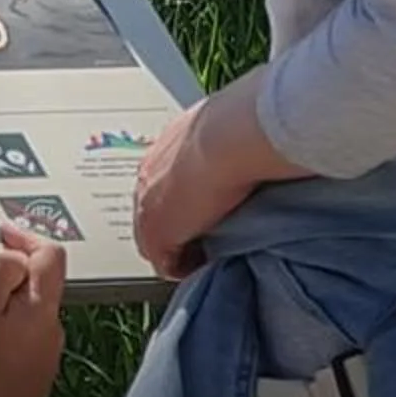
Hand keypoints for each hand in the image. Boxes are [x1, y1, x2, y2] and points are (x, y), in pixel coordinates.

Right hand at [0, 224, 66, 396]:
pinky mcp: (34, 380)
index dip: (26, 236)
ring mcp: (46, 360)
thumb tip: (19, 256)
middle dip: (14, 276)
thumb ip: (1, 268)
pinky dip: (7, 337)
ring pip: (31, 317)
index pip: (52, 254)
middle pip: (41, 286)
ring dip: (9, 309)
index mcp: (42, 309)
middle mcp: (53, 335)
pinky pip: (25, 344)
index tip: (2, 233)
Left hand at [132, 73, 300, 279]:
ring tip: (213, 257)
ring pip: (158, 242)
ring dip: (183, 251)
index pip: (166, 186)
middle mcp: (149, 175)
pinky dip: (186, 269)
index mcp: (166, 150)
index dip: (187, 205)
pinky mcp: (156, 234)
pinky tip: (209, 267)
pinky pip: (165, 264)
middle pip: (156, 214)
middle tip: (210, 242)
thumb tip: (247, 154)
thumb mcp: (226, 134)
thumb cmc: (239, 128)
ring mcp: (147, 205)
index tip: (210, 215)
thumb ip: (225, 149)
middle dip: (181, 229)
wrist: (229, 137)